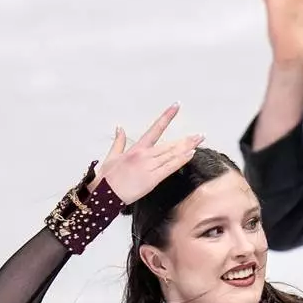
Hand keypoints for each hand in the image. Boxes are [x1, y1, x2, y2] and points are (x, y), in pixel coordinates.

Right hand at [88, 103, 203, 203]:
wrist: (102, 195)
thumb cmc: (106, 178)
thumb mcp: (111, 157)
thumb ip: (118, 141)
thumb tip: (120, 128)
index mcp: (136, 149)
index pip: (155, 129)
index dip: (166, 116)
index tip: (176, 106)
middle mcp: (144, 155)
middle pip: (170, 145)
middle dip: (186, 140)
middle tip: (200, 135)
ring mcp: (149, 167)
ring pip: (172, 154)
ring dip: (187, 147)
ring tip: (199, 141)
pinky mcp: (152, 179)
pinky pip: (170, 168)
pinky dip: (181, 160)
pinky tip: (191, 154)